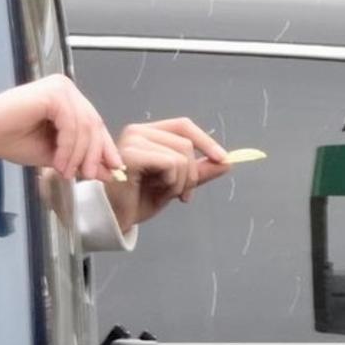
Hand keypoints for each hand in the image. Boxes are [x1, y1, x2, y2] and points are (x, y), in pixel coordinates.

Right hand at [0, 74, 122, 180]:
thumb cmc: (11, 140)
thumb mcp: (55, 155)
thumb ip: (80, 159)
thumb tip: (109, 173)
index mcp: (68, 99)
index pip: (95, 124)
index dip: (105, 148)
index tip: (114, 170)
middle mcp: (67, 89)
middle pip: (94, 124)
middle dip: (94, 154)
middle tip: (90, 177)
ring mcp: (61, 88)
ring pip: (85, 127)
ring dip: (78, 155)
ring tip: (66, 173)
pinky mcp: (53, 94)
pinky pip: (71, 125)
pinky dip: (68, 148)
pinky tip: (58, 162)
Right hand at [104, 118, 230, 231]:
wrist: (116, 218)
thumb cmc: (140, 199)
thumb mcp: (177, 184)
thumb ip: (199, 172)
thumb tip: (227, 162)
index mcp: (148, 133)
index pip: (184, 126)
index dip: (206, 141)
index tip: (223, 160)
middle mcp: (138, 131)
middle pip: (186, 144)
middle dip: (192, 175)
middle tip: (182, 195)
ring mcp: (133, 141)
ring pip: (181, 156)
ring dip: (180, 182)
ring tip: (163, 192)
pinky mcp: (131, 155)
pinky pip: (170, 163)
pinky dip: (170, 182)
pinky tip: (154, 190)